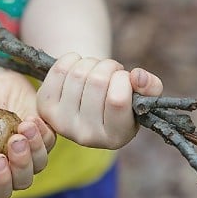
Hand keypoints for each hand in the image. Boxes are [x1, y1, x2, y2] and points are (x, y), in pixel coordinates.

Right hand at [0, 71, 55, 197]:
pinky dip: (43, 132)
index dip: (1, 181)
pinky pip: (50, 142)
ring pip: (40, 163)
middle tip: (15, 140)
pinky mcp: (42, 135)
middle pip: (23, 181)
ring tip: (25, 125)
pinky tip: (32, 119)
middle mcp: (11, 168)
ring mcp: (29, 153)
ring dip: (35, 148)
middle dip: (21, 163)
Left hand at [37, 52, 162, 148]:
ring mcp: (62, 123)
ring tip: (96, 70)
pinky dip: (72, 59)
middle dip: (108, 66)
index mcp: (114, 138)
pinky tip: (78, 66)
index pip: (118, 99)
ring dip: (92, 61)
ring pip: (78, 73)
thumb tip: (137, 76)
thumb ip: (151, 88)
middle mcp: (86, 137)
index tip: (125, 78)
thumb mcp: (141, 97)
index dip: (123, 79)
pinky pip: (59, 70)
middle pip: (97, 82)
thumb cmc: (119, 99)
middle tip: (111, 71)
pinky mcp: (45, 108)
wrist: (88, 102)